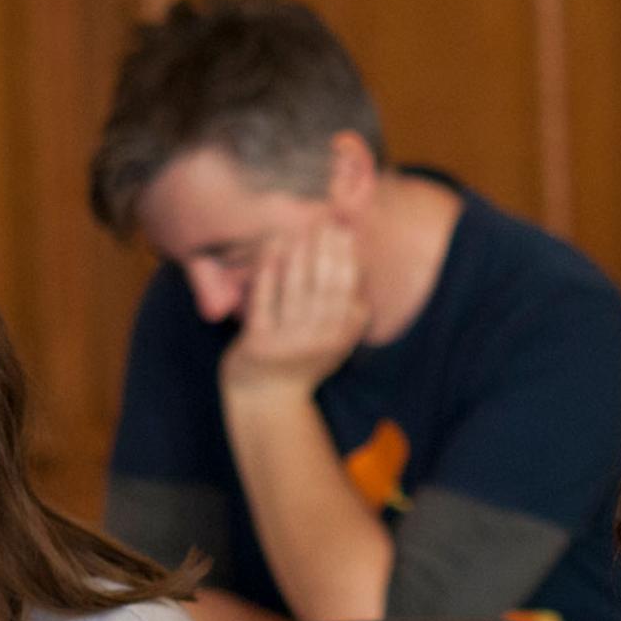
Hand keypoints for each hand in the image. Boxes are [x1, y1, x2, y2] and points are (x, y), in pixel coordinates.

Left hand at [220, 222, 369, 399]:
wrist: (267, 398)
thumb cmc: (301, 359)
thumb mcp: (335, 340)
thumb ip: (350, 310)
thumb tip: (360, 261)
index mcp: (342, 336)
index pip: (350, 289)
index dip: (349, 257)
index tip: (345, 229)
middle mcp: (321, 340)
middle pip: (328, 287)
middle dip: (328, 251)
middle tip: (325, 221)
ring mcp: (290, 343)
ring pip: (299, 290)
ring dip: (300, 256)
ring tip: (301, 230)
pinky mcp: (260, 344)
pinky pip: (265, 301)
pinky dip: (268, 272)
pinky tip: (270, 248)